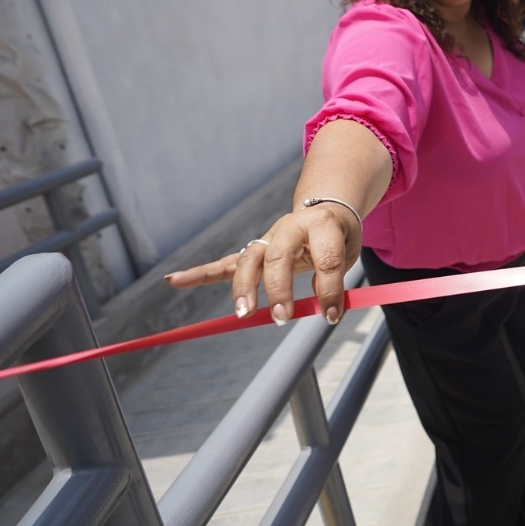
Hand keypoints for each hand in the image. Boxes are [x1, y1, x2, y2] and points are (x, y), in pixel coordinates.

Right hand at [166, 202, 361, 325]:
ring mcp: (270, 237)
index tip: (331, 315)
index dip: (329, 289)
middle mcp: (291, 227)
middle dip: (278, 288)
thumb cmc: (340, 235)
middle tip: (281, 317)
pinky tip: (175, 280)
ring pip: (249, 260)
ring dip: (244, 287)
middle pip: (278, 255)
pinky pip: (225, 263)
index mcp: (323, 224)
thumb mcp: (349, 252)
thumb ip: (335, 276)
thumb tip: (320, 306)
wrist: (327, 208)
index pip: (325, 258)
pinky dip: (201, 274)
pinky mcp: (255, 250)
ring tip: (243, 313)